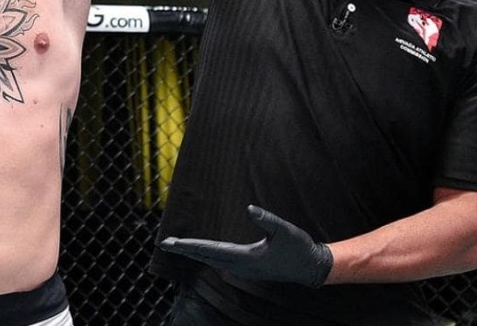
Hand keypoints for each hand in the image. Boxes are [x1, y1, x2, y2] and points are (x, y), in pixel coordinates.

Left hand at [160, 204, 332, 287]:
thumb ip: (267, 219)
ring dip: (194, 253)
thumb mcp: (285, 230)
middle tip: (164, 243)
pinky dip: (206, 255)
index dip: (191, 246)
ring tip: (177, 246)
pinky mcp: (248, 267)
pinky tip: (201, 251)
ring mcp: (244, 268)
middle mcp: (241, 266)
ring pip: (212, 260)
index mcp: (246, 258)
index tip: (173, 242)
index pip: (211, 250)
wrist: (312, 268)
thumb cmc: (299, 247)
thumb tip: (249, 207)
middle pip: (206, 257)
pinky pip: (220, 260)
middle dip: (185, 250)